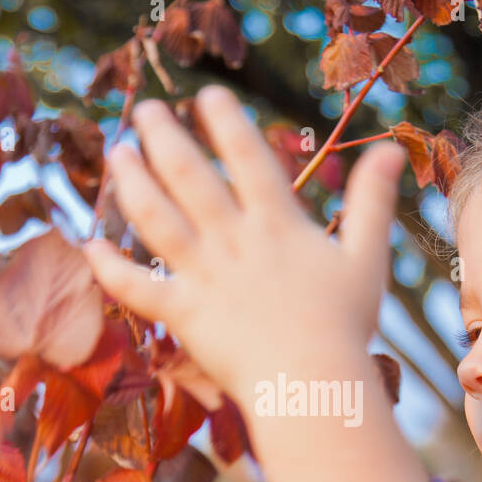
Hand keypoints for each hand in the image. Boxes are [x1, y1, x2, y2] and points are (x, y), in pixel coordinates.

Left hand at [84, 83, 406, 405]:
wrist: (312, 385)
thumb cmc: (345, 327)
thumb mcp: (367, 258)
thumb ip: (372, 202)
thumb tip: (392, 150)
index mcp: (277, 225)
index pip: (247, 158)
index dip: (226, 123)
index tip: (206, 96)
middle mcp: (233, 242)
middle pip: (190, 177)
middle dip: (164, 137)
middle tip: (143, 111)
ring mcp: (204, 277)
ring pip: (156, 219)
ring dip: (132, 183)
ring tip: (117, 155)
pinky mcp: (183, 315)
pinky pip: (137, 288)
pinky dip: (110, 268)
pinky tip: (89, 245)